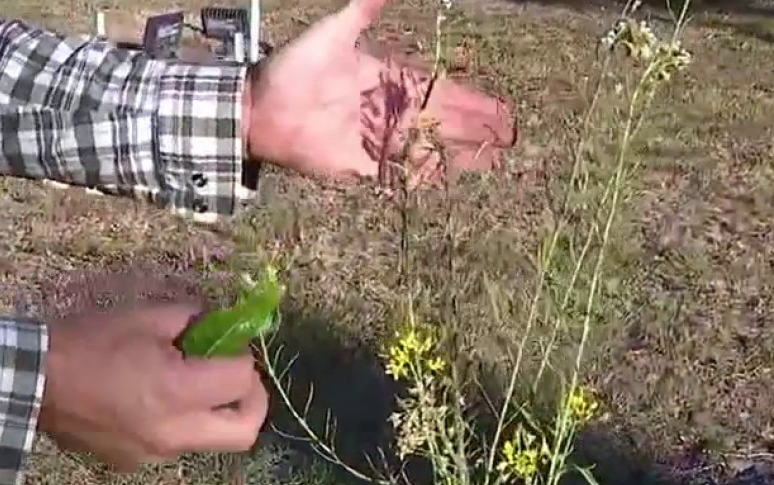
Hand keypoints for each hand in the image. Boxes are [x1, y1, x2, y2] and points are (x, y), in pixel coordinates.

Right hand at [39, 304, 268, 470]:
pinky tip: (157, 400)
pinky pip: (178, 445)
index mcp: (177, 393)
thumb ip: (191, 320)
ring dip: (216, 413)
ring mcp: (155, 455)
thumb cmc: (86, 343)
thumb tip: (218, 324)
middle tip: (236, 376)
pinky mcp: (134, 463)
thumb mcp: (144, 318)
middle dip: (252, 401)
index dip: (241, 356)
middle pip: (246, 432)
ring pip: (213, 441)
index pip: (242, 380)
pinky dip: (183, 423)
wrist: (28, 382)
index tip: (227, 341)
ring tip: (193, 384)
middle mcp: (175, 433)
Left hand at [243, 0, 515, 186]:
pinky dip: (423, 176)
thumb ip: (363, 11)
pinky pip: (401, 173)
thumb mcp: (334, 35)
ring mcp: (380, 139)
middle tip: (510, 137)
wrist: (263, 107)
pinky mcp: (363, 164)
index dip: (471, 99)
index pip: (441, 91)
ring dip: (460, 155)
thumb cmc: (296, 67)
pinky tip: (448, 179)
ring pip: (430, 148)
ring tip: (493, 162)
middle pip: (444, 123)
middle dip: (478, 129)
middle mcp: (390, 112)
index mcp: (390, 80)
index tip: (499, 106)